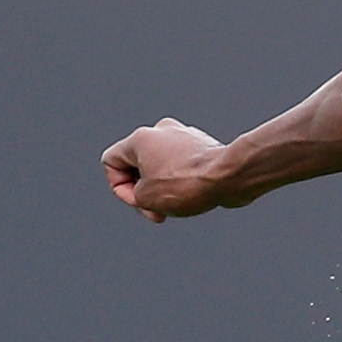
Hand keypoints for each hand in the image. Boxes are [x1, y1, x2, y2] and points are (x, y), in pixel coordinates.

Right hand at [102, 120, 239, 220]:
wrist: (230, 176)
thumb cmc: (187, 184)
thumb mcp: (145, 198)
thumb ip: (134, 192)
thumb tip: (149, 189)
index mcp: (141, 137)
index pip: (111, 161)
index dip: (119, 187)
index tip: (138, 200)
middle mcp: (162, 130)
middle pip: (137, 164)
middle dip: (143, 191)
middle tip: (156, 211)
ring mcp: (184, 136)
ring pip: (161, 166)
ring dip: (162, 189)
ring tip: (175, 205)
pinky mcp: (202, 146)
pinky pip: (182, 166)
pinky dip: (182, 182)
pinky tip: (193, 196)